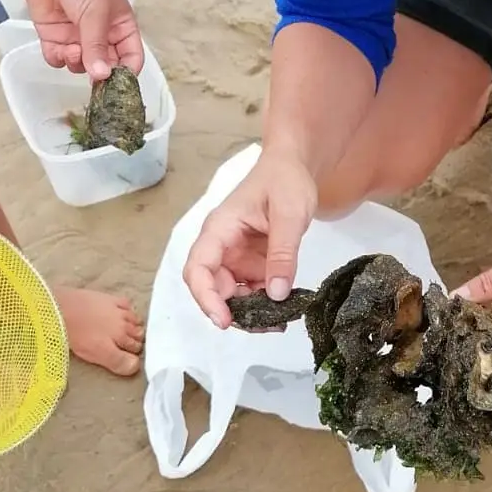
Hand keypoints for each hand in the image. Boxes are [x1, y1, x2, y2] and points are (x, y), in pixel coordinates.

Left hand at [7, 0, 143, 79]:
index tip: (117, 84)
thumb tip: (102, 77)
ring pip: (80, 66)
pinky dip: (58, 59)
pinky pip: (57, 58)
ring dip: (77, 64)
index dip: (126, 73)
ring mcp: (76, 35)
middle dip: (99, 73)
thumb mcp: (95, 12)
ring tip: (73, 50)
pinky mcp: (53, 35)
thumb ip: (97, 46)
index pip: (131, 57)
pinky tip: (59, 49)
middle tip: (93, 76)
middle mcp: (100, 34)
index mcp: (120, 26)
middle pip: (105, 66)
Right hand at [182, 153, 317, 327]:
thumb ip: (283, 254)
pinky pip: (252, 288)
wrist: (293, 166)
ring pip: (233, 293)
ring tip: (279, 321)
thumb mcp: (289, 215)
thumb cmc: (285, 180)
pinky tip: (285, 308)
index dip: (206, 298)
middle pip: (213, 288)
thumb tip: (277, 294)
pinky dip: (265, 301)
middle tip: (265, 325)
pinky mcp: (253, 262)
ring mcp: (237, 256)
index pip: (198, 269)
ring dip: (251, 311)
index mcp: (219, 229)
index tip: (224, 320)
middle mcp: (222, 246)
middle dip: (233, 311)